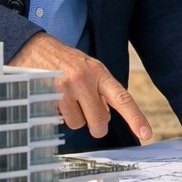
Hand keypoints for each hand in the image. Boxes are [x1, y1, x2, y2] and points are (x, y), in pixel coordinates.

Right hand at [12, 33, 151, 141]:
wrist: (35, 48)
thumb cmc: (65, 62)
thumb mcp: (88, 69)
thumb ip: (101, 91)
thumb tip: (106, 117)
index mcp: (99, 72)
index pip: (122, 98)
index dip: (135, 118)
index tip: (146, 133)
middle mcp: (84, 79)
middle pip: (99, 121)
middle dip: (95, 125)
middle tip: (88, 116)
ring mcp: (65, 88)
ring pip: (78, 124)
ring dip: (73, 118)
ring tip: (66, 100)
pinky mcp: (47, 96)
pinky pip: (60, 120)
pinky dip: (58, 115)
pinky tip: (54, 100)